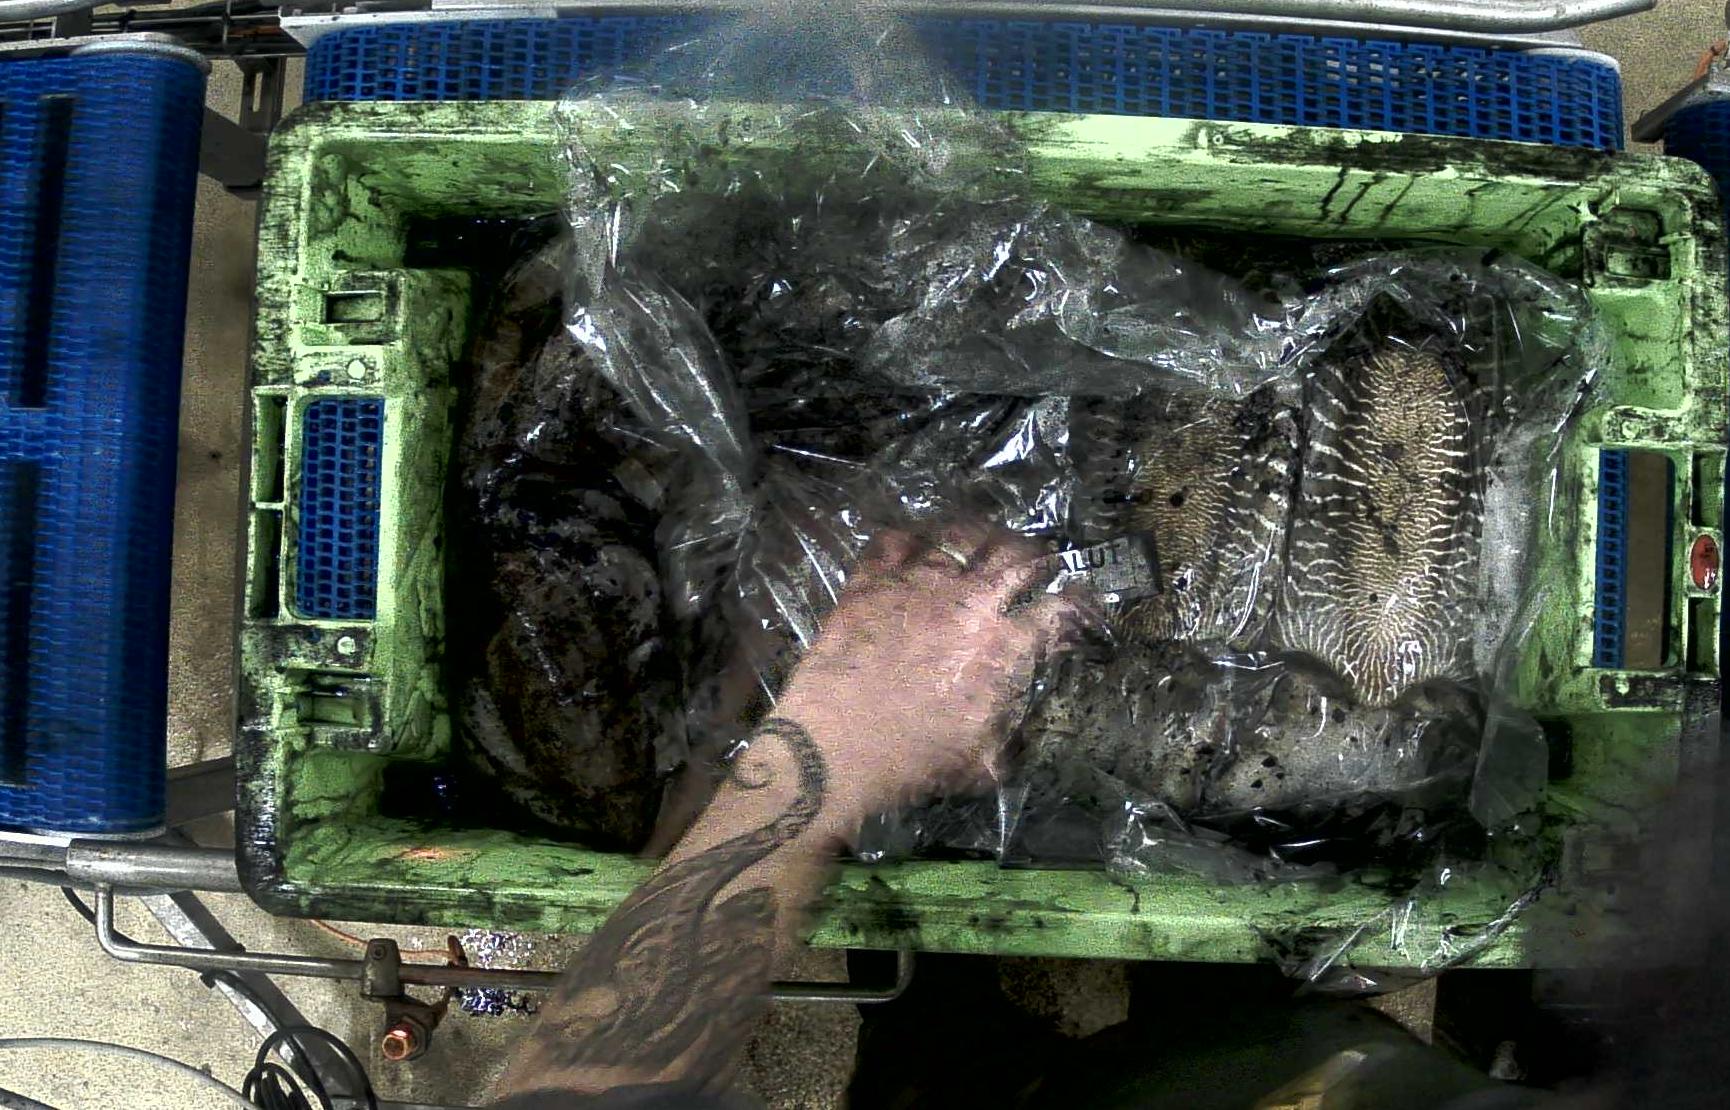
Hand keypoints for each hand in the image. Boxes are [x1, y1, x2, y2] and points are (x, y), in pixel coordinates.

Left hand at [773, 524, 1089, 841]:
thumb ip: (1013, 734)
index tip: (1078, 602)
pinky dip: (911, 538)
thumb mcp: (986, 763)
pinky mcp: (872, 582)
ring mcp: (918, 584)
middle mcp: (970, 603)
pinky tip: (915, 544)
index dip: (1077, 603)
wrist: (838, 749)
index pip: (1059, 610)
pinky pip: (895, 541)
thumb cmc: (915, 763)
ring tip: (985, 537)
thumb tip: (1025, 726)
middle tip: (1038, 558)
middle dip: (1036, 554)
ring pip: (961, 535)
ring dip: (981, 534)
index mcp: (1004, 648)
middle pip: (1016, 556)